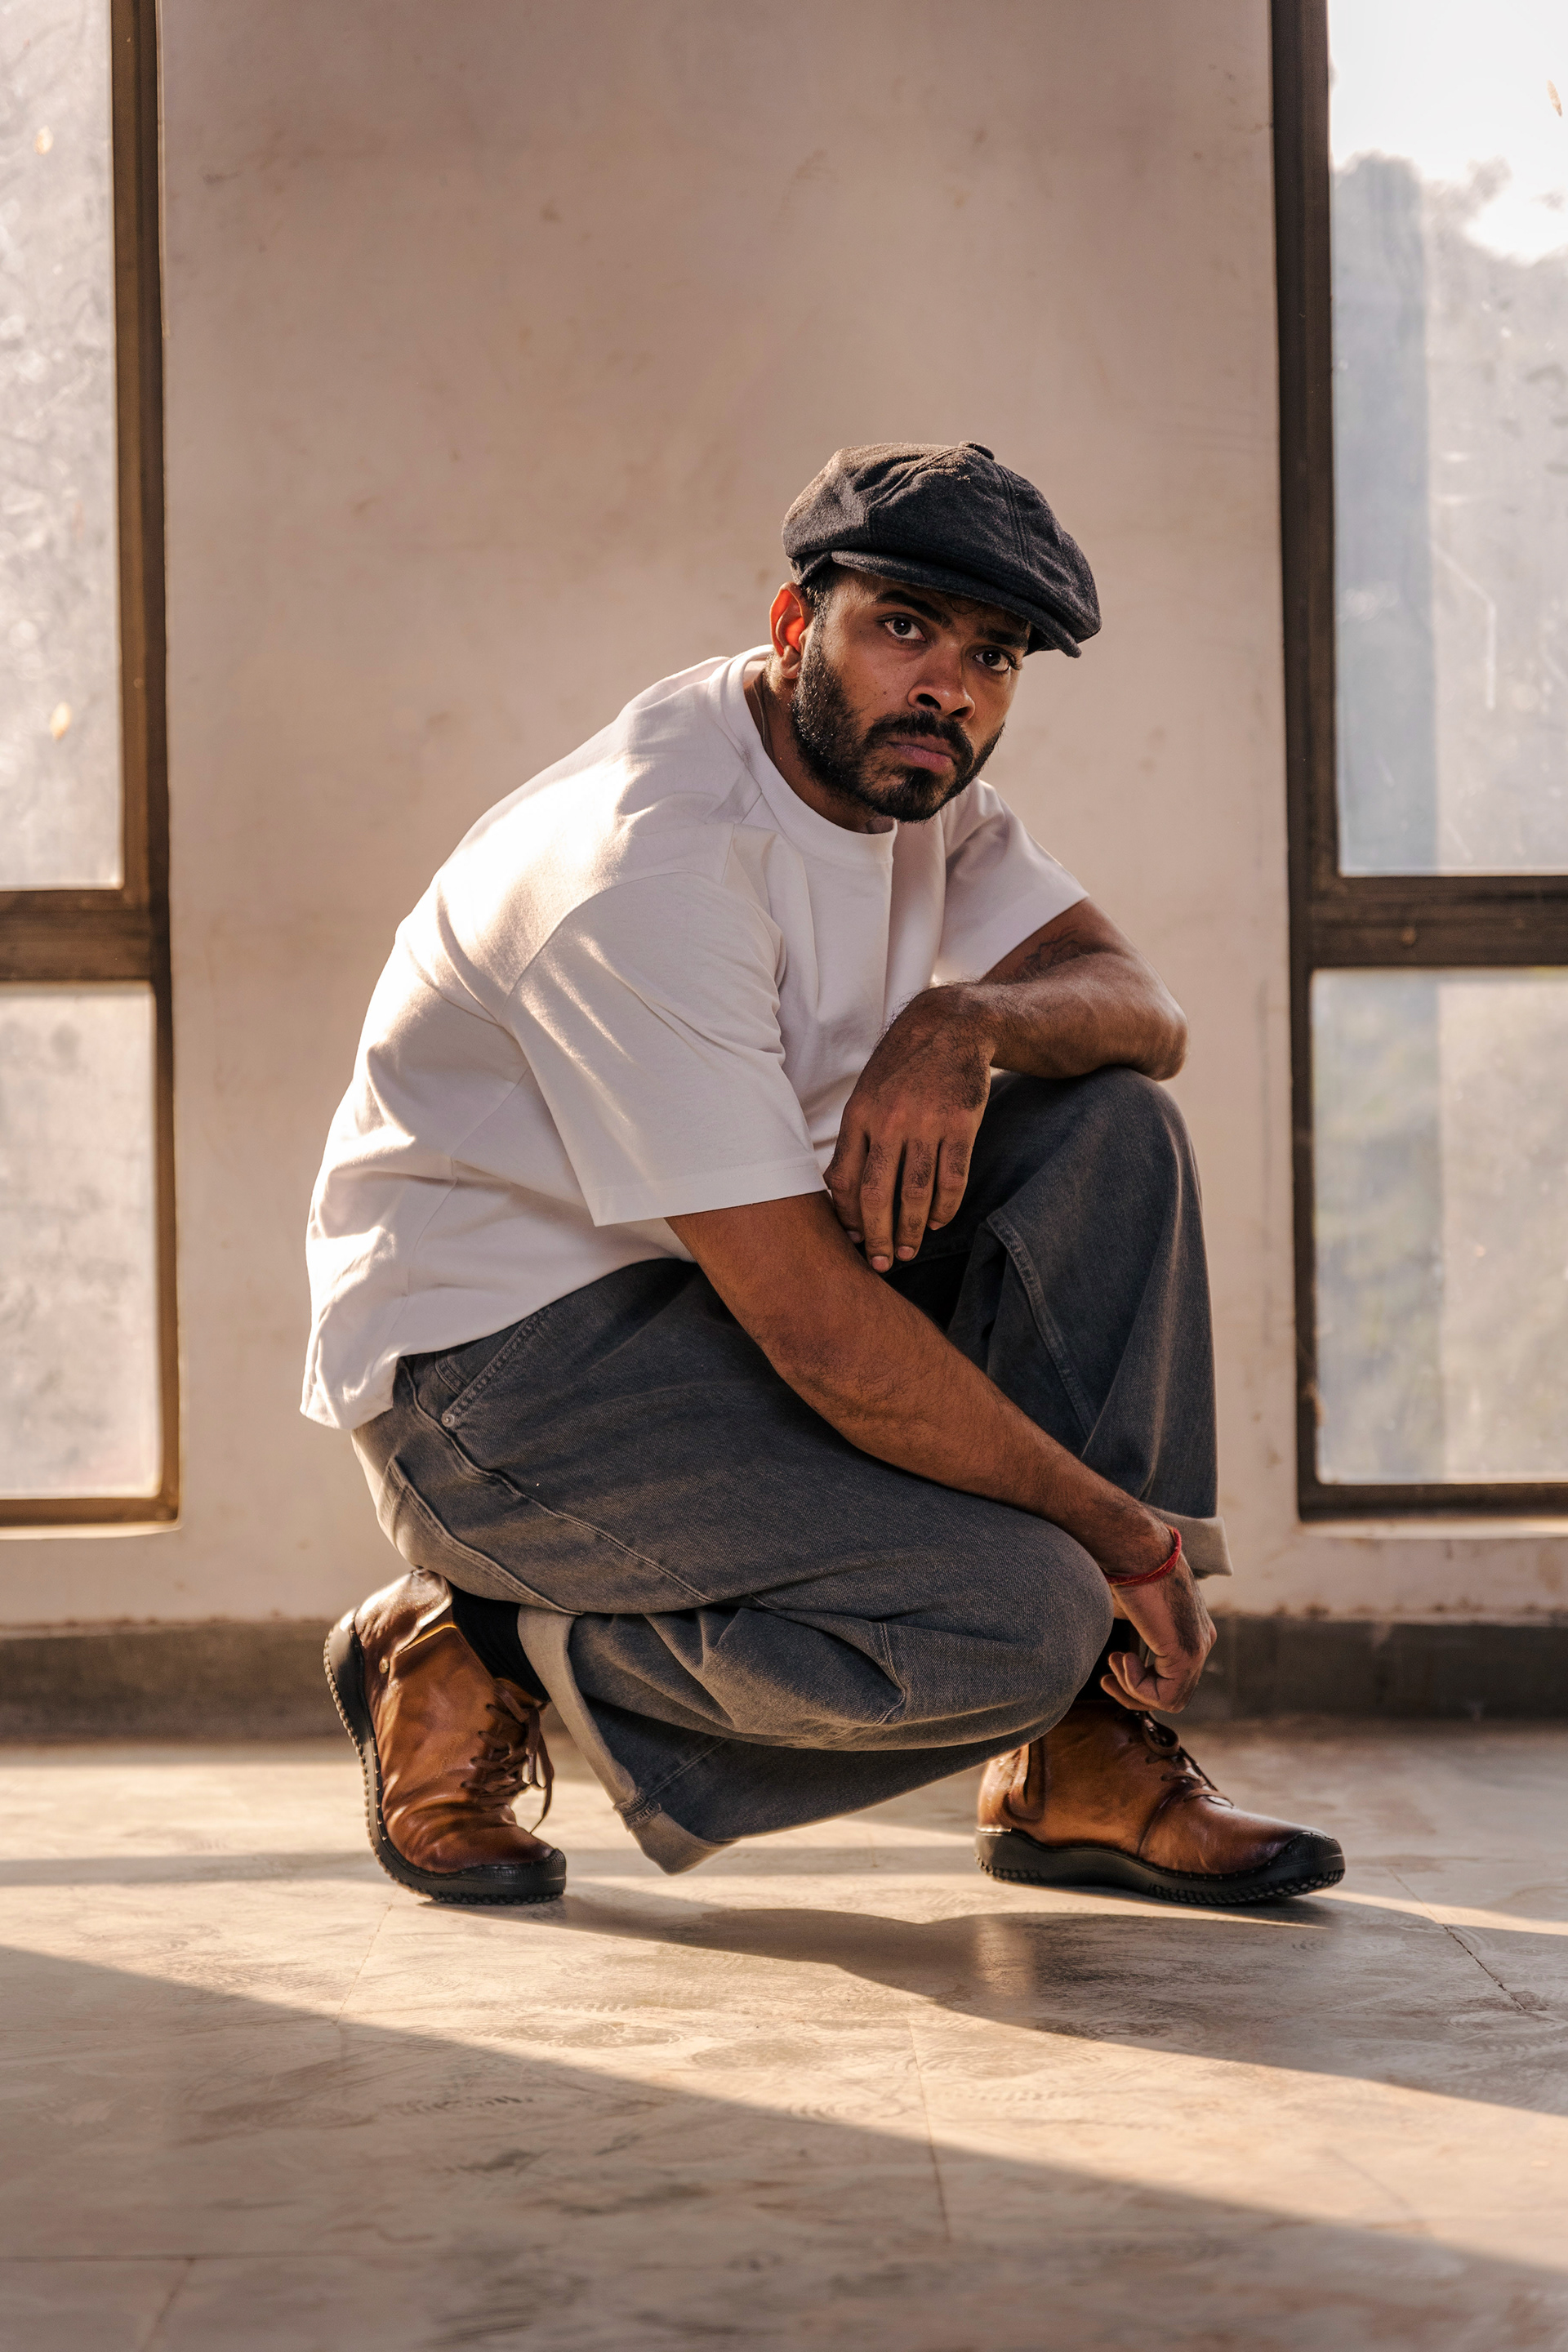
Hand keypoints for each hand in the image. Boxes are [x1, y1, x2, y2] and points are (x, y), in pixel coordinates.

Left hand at [825, 990, 991, 1270]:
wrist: (952, 1026)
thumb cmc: (903, 1067)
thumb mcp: (867, 1093)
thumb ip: (856, 1138)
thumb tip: (841, 1193)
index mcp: (859, 1115)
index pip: (844, 1180)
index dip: (846, 1217)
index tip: (852, 1240)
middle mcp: (889, 1121)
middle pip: (877, 1194)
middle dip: (876, 1236)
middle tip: (880, 1264)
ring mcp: (927, 1124)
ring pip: (915, 1193)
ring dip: (910, 1230)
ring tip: (907, 1252)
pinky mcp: (961, 1125)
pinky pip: (952, 1179)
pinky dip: (944, 1207)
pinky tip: (936, 1222)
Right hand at [1101, 1558, 1215, 1714]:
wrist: (1136, 1551)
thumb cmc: (1129, 1571)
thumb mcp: (1135, 1610)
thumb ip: (1138, 1635)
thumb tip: (1120, 1657)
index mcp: (1192, 1629)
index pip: (1173, 1674)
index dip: (1141, 1679)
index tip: (1115, 1661)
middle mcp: (1202, 1641)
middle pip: (1173, 1691)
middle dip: (1135, 1690)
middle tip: (1108, 1677)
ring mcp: (1198, 1649)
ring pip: (1171, 1699)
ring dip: (1134, 1689)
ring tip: (1115, 1660)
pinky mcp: (1187, 1654)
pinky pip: (1165, 1697)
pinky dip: (1137, 1687)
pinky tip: (1124, 1659)